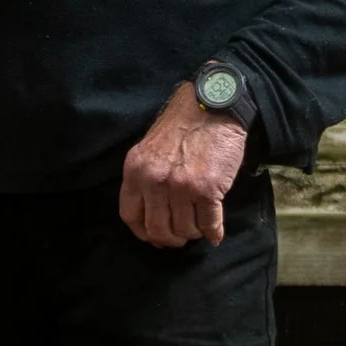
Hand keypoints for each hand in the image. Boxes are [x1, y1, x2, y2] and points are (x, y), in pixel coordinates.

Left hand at [120, 81, 247, 249]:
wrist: (212, 106)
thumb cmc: (183, 125)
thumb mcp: (150, 149)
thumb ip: (147, 178)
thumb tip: (155, 214)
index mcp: (136, 170)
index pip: (131, 216)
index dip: (144, 232)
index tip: (155, 236)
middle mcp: (154, 181)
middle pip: (157, 229)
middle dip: (170, 239)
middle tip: (180, 237)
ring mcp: (181, 187)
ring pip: (184, 230)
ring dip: (193, 233)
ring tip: (199, 225)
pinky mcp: (207, 190)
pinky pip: (208, 224)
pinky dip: (213, 233)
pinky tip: (215, 233)